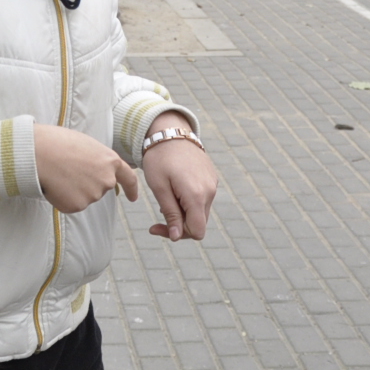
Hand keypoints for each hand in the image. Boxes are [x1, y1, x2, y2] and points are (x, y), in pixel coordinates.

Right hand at [33, 124, 137, 212]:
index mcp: (110, 161)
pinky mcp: (78, 205)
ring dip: (72, 190)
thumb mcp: (86, 145)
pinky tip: (55, 185)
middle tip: (68, 170)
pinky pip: (70, 204)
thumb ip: (96, 161)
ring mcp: (93, 194)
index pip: (128, 178)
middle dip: (86, 184)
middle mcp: (106, 180)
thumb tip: (91, 172)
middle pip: (99, 188)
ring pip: (83, 197)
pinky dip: (62, 198)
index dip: (131, 188)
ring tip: (60, 173)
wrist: (40, 152)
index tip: (133, 198)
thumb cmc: (59, 142)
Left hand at [142, 112, 218, 240]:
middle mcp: (210, 191)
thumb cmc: (160, 159)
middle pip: (199, 224)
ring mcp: (213, 184)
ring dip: (184, 213)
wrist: (170, 132)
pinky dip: (189, 202)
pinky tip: (175, 190)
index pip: (197, 231)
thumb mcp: (159, 188)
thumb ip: (171, 214)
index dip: (178, 234)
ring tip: (166, 199)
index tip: (158, 226)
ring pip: (200, 213)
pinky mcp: (212, 178)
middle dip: (179, 225)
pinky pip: (203, 199)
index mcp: (196, 195)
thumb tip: (177, 237)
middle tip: (156, 219)